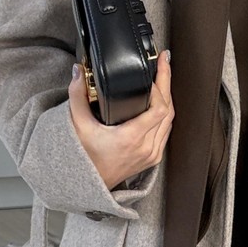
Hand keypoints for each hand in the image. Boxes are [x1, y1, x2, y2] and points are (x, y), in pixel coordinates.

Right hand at [68, 49, 173, 189]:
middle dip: (167, 83)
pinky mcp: (153, 157)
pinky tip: (161, 101)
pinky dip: (165, 114)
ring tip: (163, 77)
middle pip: (168, 110)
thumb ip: (77, 96)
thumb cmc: (84, 158)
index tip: (155, 68)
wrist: (89, 184)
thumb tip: (77, 71)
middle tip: (165, 62)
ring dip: (168, 97)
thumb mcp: (78, 125)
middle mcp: (146, 147)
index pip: (159, 108)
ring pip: (170, 120)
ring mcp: (152, 154)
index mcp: (132, 138)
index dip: (160, 86)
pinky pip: (166, 131)